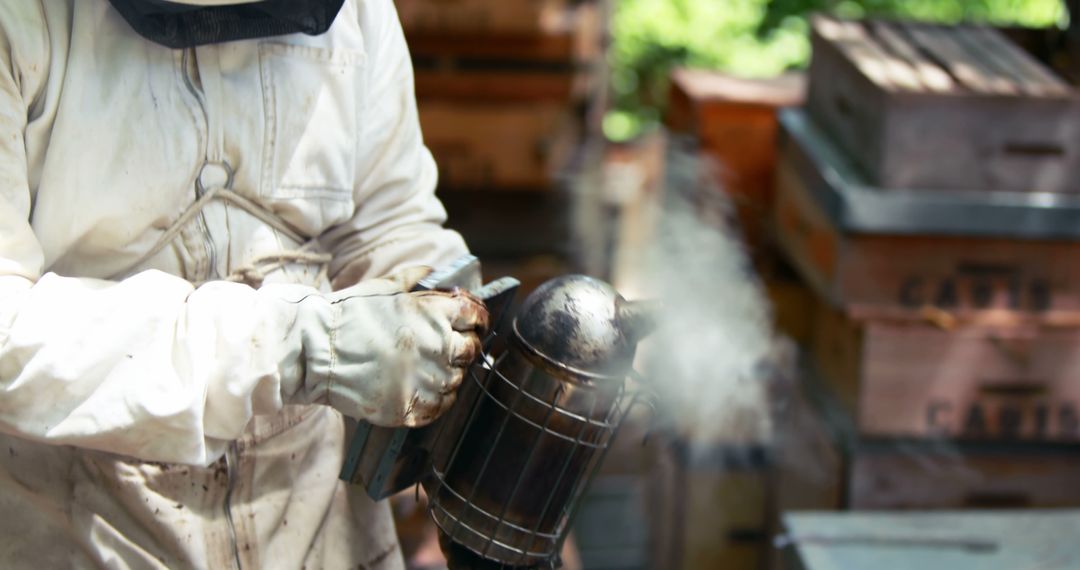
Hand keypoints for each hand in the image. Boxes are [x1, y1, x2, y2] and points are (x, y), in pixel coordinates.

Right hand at [286, 267, 488, 425]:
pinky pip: (440, 407)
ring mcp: (424, 379)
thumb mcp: (384, 286)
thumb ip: (415, 278)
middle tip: (446, 348)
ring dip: (447, 374)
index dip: (477, 319)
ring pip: (456, 380)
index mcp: (433, 313)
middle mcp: (436, 346)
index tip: (473, 324)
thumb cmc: (347, 316)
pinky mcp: (410, 407)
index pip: (475, 315)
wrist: (314, 351)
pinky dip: (435, 399)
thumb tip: (434, 272)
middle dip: (463, 347)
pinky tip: (420, 389)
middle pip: (470, 350)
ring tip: (425, 369)